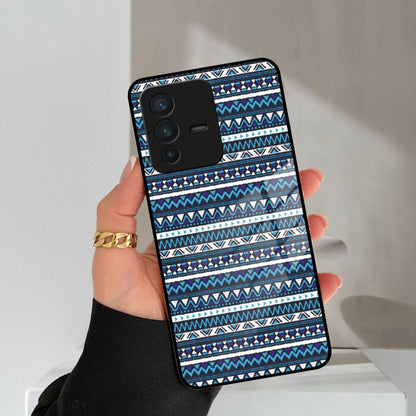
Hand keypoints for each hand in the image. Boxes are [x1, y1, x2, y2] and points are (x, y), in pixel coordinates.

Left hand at [92, 157, 341, 319]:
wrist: (137, 354)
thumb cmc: (123, 305)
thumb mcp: (113, 248)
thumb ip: (118, 206)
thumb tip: (135, 165)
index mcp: (186, 235)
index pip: (220, 199)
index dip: (241, 179)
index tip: (258, 159)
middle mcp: (213, 253)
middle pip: (254, 220)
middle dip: (282, 198)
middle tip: (301, 179)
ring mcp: (231, 278)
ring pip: (274, 251)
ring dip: (300, 235)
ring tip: (316, 221)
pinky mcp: (243, 306)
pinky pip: (281, 294)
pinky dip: (307, 287)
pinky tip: (320, 278)